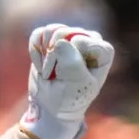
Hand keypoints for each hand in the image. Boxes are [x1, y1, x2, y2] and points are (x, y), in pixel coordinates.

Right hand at [20, 24, 115, 138]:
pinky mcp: (52, 39)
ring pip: (51, 31)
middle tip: (55, 76)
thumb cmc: (69, 98)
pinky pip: (39, 34)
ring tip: (48, 71)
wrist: (51, 107)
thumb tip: (58, 42)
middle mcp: (89, 40)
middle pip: (64, 33)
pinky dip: (35, 51)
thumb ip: (72, 62)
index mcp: (103, 50)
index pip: (79, 40)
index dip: (67, 59)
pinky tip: (41, 65)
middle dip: (53, 56)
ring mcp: (70, 37)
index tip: (66, 79)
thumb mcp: (76, 83)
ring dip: (44, 54)